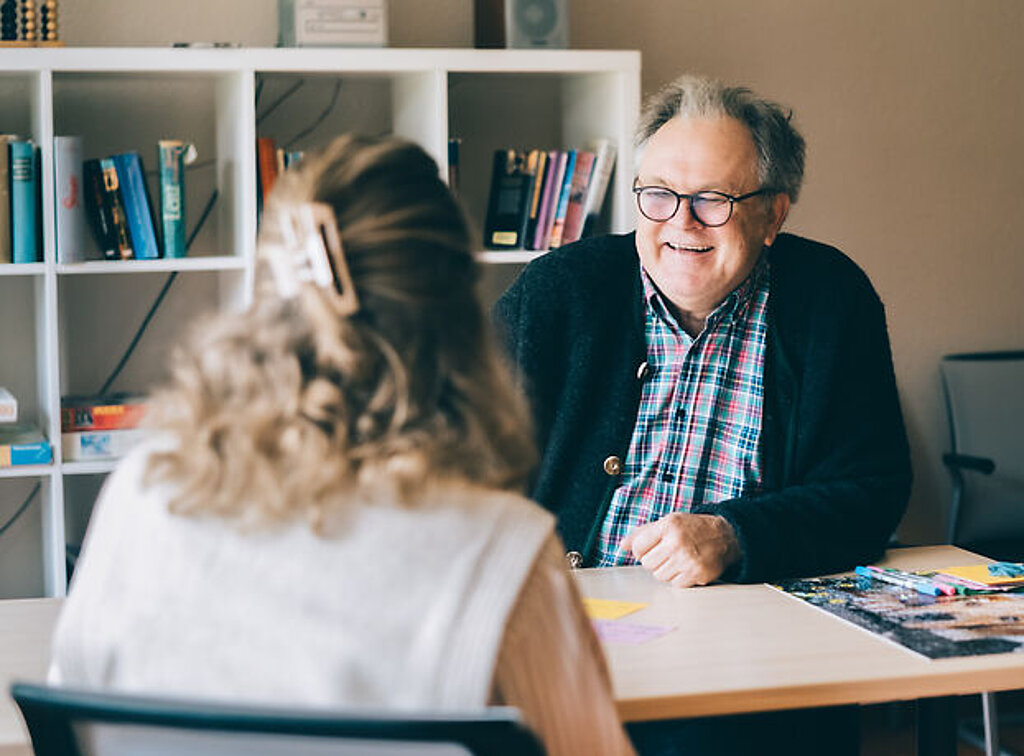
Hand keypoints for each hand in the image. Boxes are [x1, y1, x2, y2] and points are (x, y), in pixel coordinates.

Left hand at [621, 513, 740, 587]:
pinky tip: (687, 567)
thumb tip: (622, 545)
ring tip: (678, 560)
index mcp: (668, 526)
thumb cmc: (692, 529)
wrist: (724, 536)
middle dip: (655, 561)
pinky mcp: (698, 574)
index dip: (642, 550)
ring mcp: (688, 559)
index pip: (638, 547)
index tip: (652, 548)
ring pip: (660, 576)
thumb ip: (643, 533)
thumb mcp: (668, 522)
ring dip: (666, 570)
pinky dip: (679, 578)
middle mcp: (677, 542)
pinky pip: (675, 584)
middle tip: (667, 554)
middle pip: (647, 564)